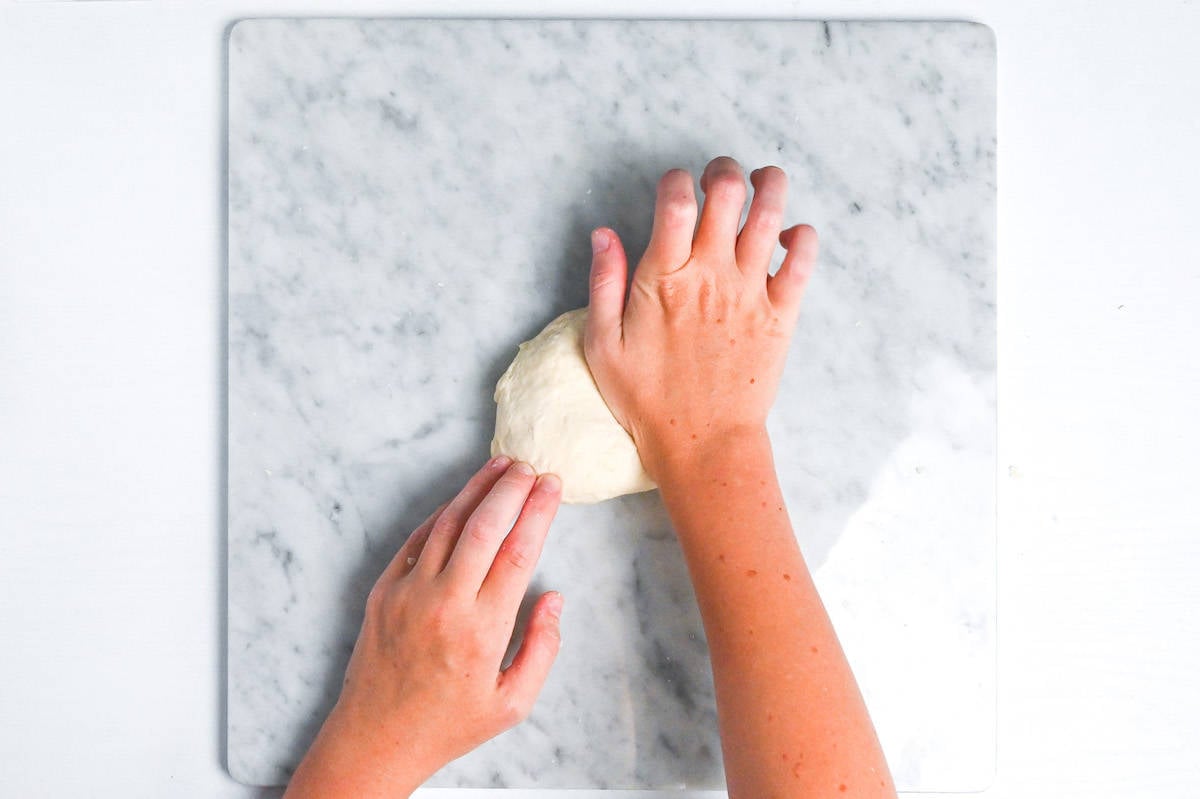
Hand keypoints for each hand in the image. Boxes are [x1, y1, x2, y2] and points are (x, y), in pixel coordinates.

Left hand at [284, 456, 563, 798]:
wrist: (375, 738)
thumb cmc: (449, 724)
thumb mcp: (512, 703)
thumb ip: (542, 648)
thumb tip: (553, 598)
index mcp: (482, 630)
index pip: (518, 552)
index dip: (538, 512)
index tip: (552, 486)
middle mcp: (444, 604)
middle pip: (485, 527)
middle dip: (512, 489)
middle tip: (531, 467)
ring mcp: (409, 593)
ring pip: (448, 524)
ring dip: (477, 489)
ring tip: (502, 466)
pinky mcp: (384, 590)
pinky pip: (418, 540)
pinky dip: (444, 513)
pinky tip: (464, 498)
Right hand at [583, 156, 818, 478]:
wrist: (702, 443)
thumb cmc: (647, 400)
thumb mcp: (602, 344)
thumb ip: (604, 283)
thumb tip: (604, 233)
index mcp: (664, 277)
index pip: (676, 199)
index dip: (675, 179)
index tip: (673, 189)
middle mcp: (711, 274)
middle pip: (728, 191)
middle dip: (723, 171)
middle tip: (718, 181)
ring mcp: (750, 291)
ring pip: (771, 212)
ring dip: (769, 185)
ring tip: (762, 184)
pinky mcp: (781, 314)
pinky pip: (804, 258)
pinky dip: (803, 236)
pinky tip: (789, 237)